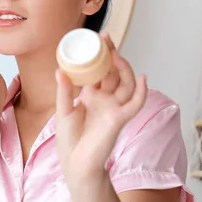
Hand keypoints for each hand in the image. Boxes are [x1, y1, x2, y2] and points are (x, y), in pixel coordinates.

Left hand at [55, 32, 147, 182]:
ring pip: (126, 83)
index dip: (100, 55)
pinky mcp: (120, 118)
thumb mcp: (63, 110)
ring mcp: (114, 108)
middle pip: (114, 73)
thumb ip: (64, 91)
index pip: (100, 71)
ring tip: (115, 53)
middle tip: (106, 38)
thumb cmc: (70, 140)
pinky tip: (142, 77)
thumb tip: (59, 70)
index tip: (97, 38)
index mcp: (92, 96)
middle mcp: (106, 100)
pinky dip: (142, 90)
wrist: (76, 163)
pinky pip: (136, 103)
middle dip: (112, 54)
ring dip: (123, 67)